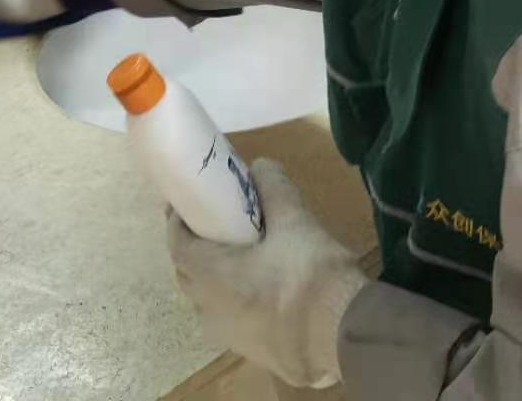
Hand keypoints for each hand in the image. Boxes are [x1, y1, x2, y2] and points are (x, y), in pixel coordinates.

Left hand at [168, 158, 367, 388]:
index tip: (187, 203)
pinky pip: (234, 323)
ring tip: (240, 258)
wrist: (345, 336)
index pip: (177, 244)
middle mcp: (210, 311)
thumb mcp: (294, 220)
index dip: (178, 222)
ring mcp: (232, 338)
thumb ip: (273, 188)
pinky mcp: (256, 355)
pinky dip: (238, 303)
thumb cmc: (310, 275)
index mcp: (210, 277)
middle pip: (188, 275)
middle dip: (194, 250)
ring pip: (210, 304)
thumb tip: (260, 166)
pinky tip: (264, 292)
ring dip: (216, 280)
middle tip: (213, 226)